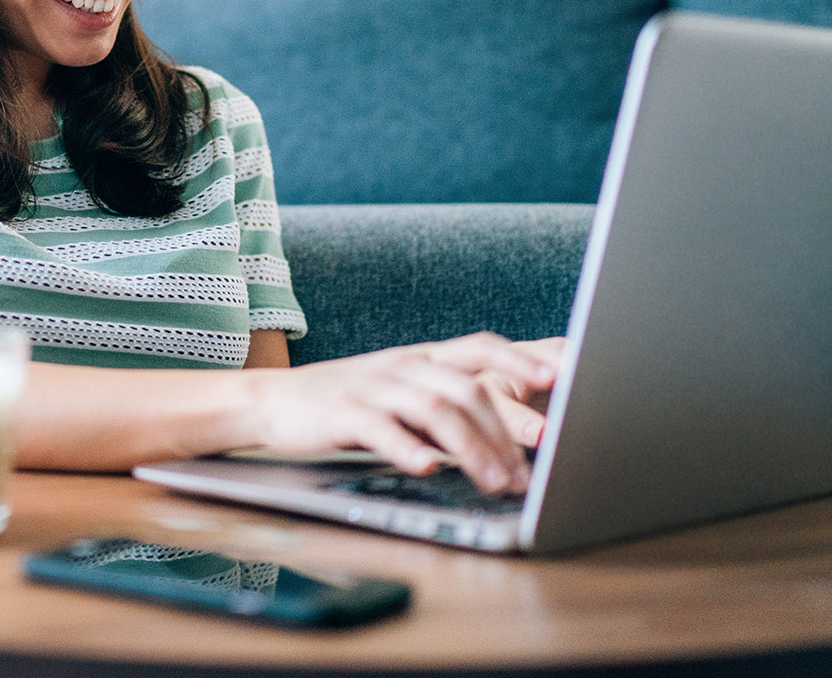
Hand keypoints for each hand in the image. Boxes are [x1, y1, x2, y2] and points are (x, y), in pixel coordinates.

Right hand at [246, 333, 560, 493]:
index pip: (479, 348)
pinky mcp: (342, 412)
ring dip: (470, 448)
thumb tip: (510, 441)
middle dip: (505, 431)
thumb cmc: (348, 404)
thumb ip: (447, 407)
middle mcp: (401, 366)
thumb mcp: (401, 395)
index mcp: (420, 358)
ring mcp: (372, 387)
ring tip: (492, 482)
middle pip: (465, 388)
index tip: (558, 380)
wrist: (273, 401)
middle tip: (527, 471)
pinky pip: (381, 428)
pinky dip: (407, 448)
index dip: (519, 359)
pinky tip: (426, 468)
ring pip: (433, 409)